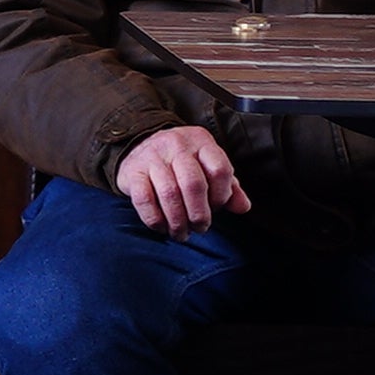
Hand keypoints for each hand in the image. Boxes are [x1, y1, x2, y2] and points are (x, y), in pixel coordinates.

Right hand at [114, 124, 248, 235]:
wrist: (139, 145)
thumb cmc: (182, 162)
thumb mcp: (208, 166)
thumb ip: (229, 186)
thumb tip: (243, 207)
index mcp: (201, 141)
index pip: (220, 170)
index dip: (221, 196)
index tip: (216, 208)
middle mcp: (176, 145)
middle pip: (193, 184)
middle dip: (199, 214)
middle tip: (200, 228)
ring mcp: (152, 157)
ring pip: (169, 194)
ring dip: (178, 221)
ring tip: (182, 233)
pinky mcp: (132, 172)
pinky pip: (144, 200)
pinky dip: (155, 220)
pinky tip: (162, 228)